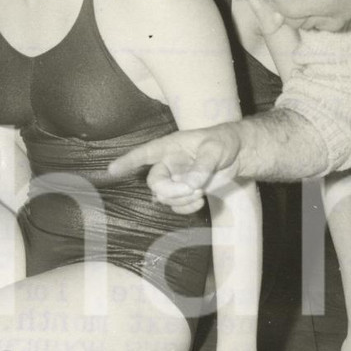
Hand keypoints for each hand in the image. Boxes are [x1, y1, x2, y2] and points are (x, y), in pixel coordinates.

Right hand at [108, 125, 241, 213]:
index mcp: (169, 147)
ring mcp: (175, 180)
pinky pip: (176, 206)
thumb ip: (202, 165)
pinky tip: (200, 201)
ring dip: (181, 200)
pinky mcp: (184, 192)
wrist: (237, 155)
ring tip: (201, 192)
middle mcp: (167, 164)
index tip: (112, 170)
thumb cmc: (223, 142)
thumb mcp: (215, 149)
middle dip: (171, 191)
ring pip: (165, 198)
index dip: (128, 162)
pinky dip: (186, 208)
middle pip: (155, 183)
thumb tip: (190, 185)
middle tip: (192, 190)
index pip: (144, 154)